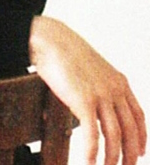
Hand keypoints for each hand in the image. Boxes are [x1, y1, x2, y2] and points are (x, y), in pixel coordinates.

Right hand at [30, 16, 146, 164]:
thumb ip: (98, 86)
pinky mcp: (84, 101)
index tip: (139, 152)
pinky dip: (92, 153)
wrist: (52, 40)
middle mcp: (115, 90)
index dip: (141, 137)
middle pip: (130, 131)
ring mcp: (101, 95)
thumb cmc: (66, 52)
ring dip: (112, 159)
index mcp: (119, 81)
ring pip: (114, 137)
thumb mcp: (92, 69)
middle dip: (129, 155)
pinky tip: (88, 162)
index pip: (139, 116)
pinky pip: (93, 135)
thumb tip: (91, 106)